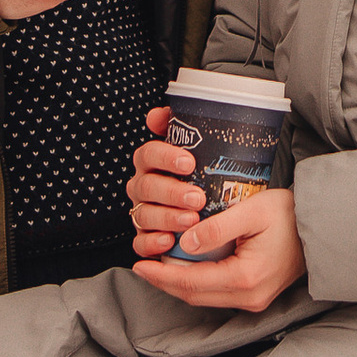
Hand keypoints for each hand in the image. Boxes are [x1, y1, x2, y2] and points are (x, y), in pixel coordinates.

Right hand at [128, 108, 205, 257]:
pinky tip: (169, 240)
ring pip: (143, 214)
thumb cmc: (203, 178)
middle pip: (146, 186)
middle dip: (171, 192)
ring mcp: (142, 212)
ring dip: (167, 218)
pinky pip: (140, 242)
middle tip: (196, 198)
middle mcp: (143, 186)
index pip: (148, 154)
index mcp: (152, 163)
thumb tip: (159, 114)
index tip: (188, 163)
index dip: (165, 157)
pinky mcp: (145, 237)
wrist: (216, 210)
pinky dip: (153, 242)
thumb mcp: (200, 150)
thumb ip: (183, 127)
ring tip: (190, 220)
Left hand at [132, 128, 304, 311]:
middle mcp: (249, 297)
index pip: (190, 282)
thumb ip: (217, 227)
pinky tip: (185, 268)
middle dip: (164, 282)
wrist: (322, 228)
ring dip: (179, 283)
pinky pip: (217, 294)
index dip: (160, 275)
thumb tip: (185, 242)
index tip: (139, 264)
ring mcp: (254, 300)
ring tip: (158, 266)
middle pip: (193, 295)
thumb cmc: (290, 215)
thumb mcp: (252, 211)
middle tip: (142, 266)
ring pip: (204, 297)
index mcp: (245, 278)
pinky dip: (197, 283)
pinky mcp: (256, 297)